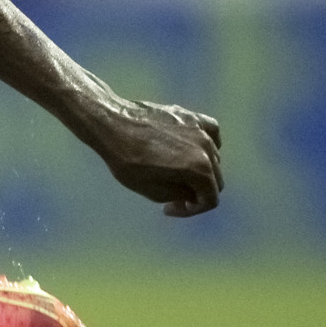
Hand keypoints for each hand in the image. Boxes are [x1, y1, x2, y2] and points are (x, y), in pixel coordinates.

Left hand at [88, 98, 222, 216]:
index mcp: (199, 168)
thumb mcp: (153, 191)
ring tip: (174, 175)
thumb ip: (181, 195)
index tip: (171, 209)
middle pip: (214, 179)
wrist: (110, 125)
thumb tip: (193, 193)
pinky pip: (211, 134)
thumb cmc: (126, 160)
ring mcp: (201, 129)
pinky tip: (191, 150)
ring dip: (198, 170)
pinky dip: (205, 146)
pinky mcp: (192, 116)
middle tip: (172, 197)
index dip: (192, 210)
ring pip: (213, 158)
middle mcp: (206, 148)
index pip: (210, 199)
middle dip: (196, 192)